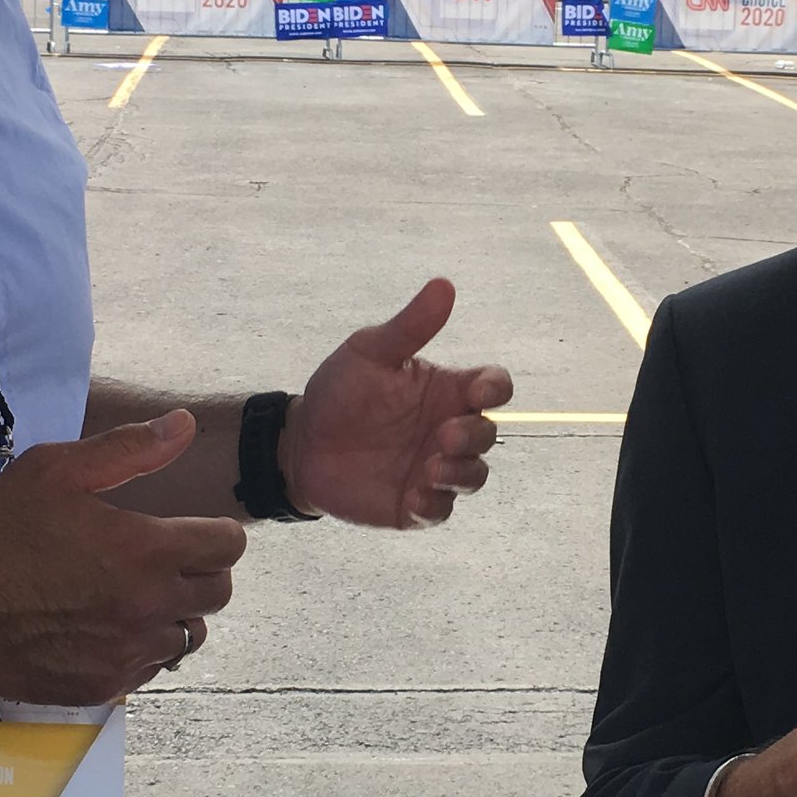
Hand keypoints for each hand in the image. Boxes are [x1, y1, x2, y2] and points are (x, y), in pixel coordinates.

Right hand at [0, 412, 245, 701]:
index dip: (218, 532)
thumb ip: (129, 448)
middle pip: (219, 593)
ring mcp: (129, 653)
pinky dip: (143, 646)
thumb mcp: (55, 471)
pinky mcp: (106, 686)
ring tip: (137, 593)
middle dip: (203, 570)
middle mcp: (148, 607)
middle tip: (166, 559)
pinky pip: (152, 666)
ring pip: (189, 634)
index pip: (228, 546)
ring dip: (176, 612)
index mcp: (145, 551)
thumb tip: (184, 424)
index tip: (196, 529)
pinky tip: (109, 626)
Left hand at [281, 276, 513, 528]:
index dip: (496, 389)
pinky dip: (434, 505)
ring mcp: (434, 469)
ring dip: (460, 473)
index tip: (477, 390)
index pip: (494, 387)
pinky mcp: (415, 505)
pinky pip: (440, 511)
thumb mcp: (369, 353)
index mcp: (447, 391)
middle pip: (487, 435)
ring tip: (430, 470)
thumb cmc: (340, 392)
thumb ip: (409, 327)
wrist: (300, 443)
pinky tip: (412, 497)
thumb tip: (444, 285)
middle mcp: (449, 430)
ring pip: (473, 475)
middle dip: (473, 436)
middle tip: (442, 436)